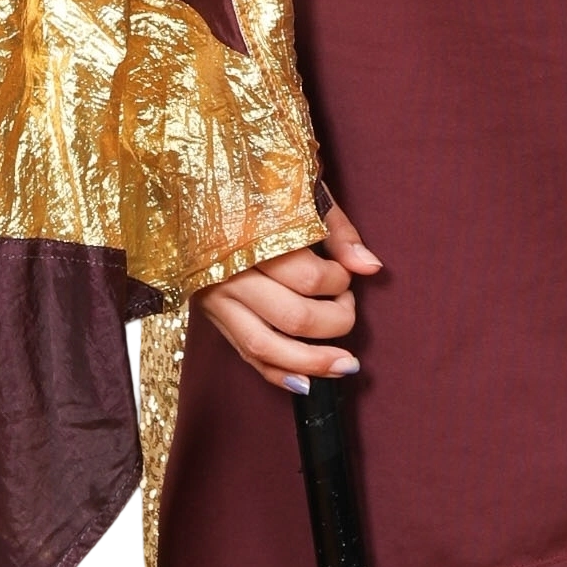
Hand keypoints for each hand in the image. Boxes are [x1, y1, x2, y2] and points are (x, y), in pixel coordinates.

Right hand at [195, 198, 381, 391]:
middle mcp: (231, 272)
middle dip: (335, 321)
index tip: (345, 272)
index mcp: (251, 236)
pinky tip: (306, 382)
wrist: (195, 184)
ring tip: (347, 365)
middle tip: (347, 306)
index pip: (309, 277)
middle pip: (293, 316)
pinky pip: (245, 356)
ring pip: (266, 346)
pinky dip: (277, 374)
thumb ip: (337, 231)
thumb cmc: (254, 186)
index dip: (339, 281)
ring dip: (312, 362)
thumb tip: (371, 267)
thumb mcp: (299, 194)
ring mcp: (217, 299)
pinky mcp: (212, 317)